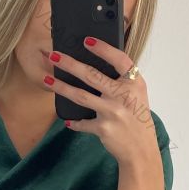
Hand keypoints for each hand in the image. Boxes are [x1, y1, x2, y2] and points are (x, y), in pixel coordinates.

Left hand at [44, 37, 159, 167]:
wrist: (141, 148)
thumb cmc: (137, 118)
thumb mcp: (137, 95)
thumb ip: (122, 81)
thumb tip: (94, 67)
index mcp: (134, 83)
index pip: (119, 60)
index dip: (104, 49)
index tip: (87, 41)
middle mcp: (124, 95)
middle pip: (92, 75)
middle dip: (70, 64)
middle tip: (54, 55)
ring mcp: (113, 112)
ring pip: (81, 96)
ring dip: (61, 87)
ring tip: (47, 80)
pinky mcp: (103, 128)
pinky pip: (83, 122)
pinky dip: (74, 122)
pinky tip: (67, 120)